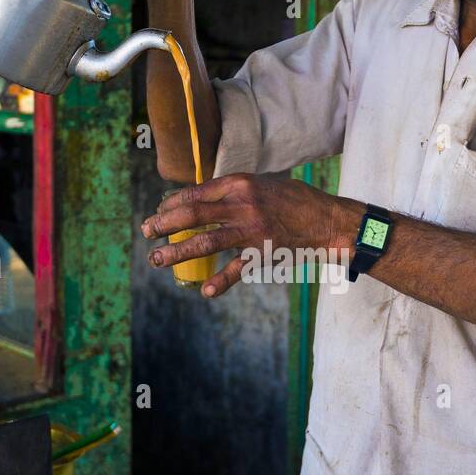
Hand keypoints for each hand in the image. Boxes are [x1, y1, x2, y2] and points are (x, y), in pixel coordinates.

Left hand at [142, 174, 362, 297]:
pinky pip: (235, 270)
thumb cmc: (295, 200)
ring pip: (205, 242)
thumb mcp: (263, 183)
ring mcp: (251, 231)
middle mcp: (242, 205)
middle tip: (146, 233)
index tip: (157, 214)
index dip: (171, 205)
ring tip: (157, 260)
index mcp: (240, 184)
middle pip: (192, 215)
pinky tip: (205, 291)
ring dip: (176, 252)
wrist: (328, 220)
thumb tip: (202, 197)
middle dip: (163, 225)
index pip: (195, 193)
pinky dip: (219, 282)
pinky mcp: (262, 254)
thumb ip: (234, 190)